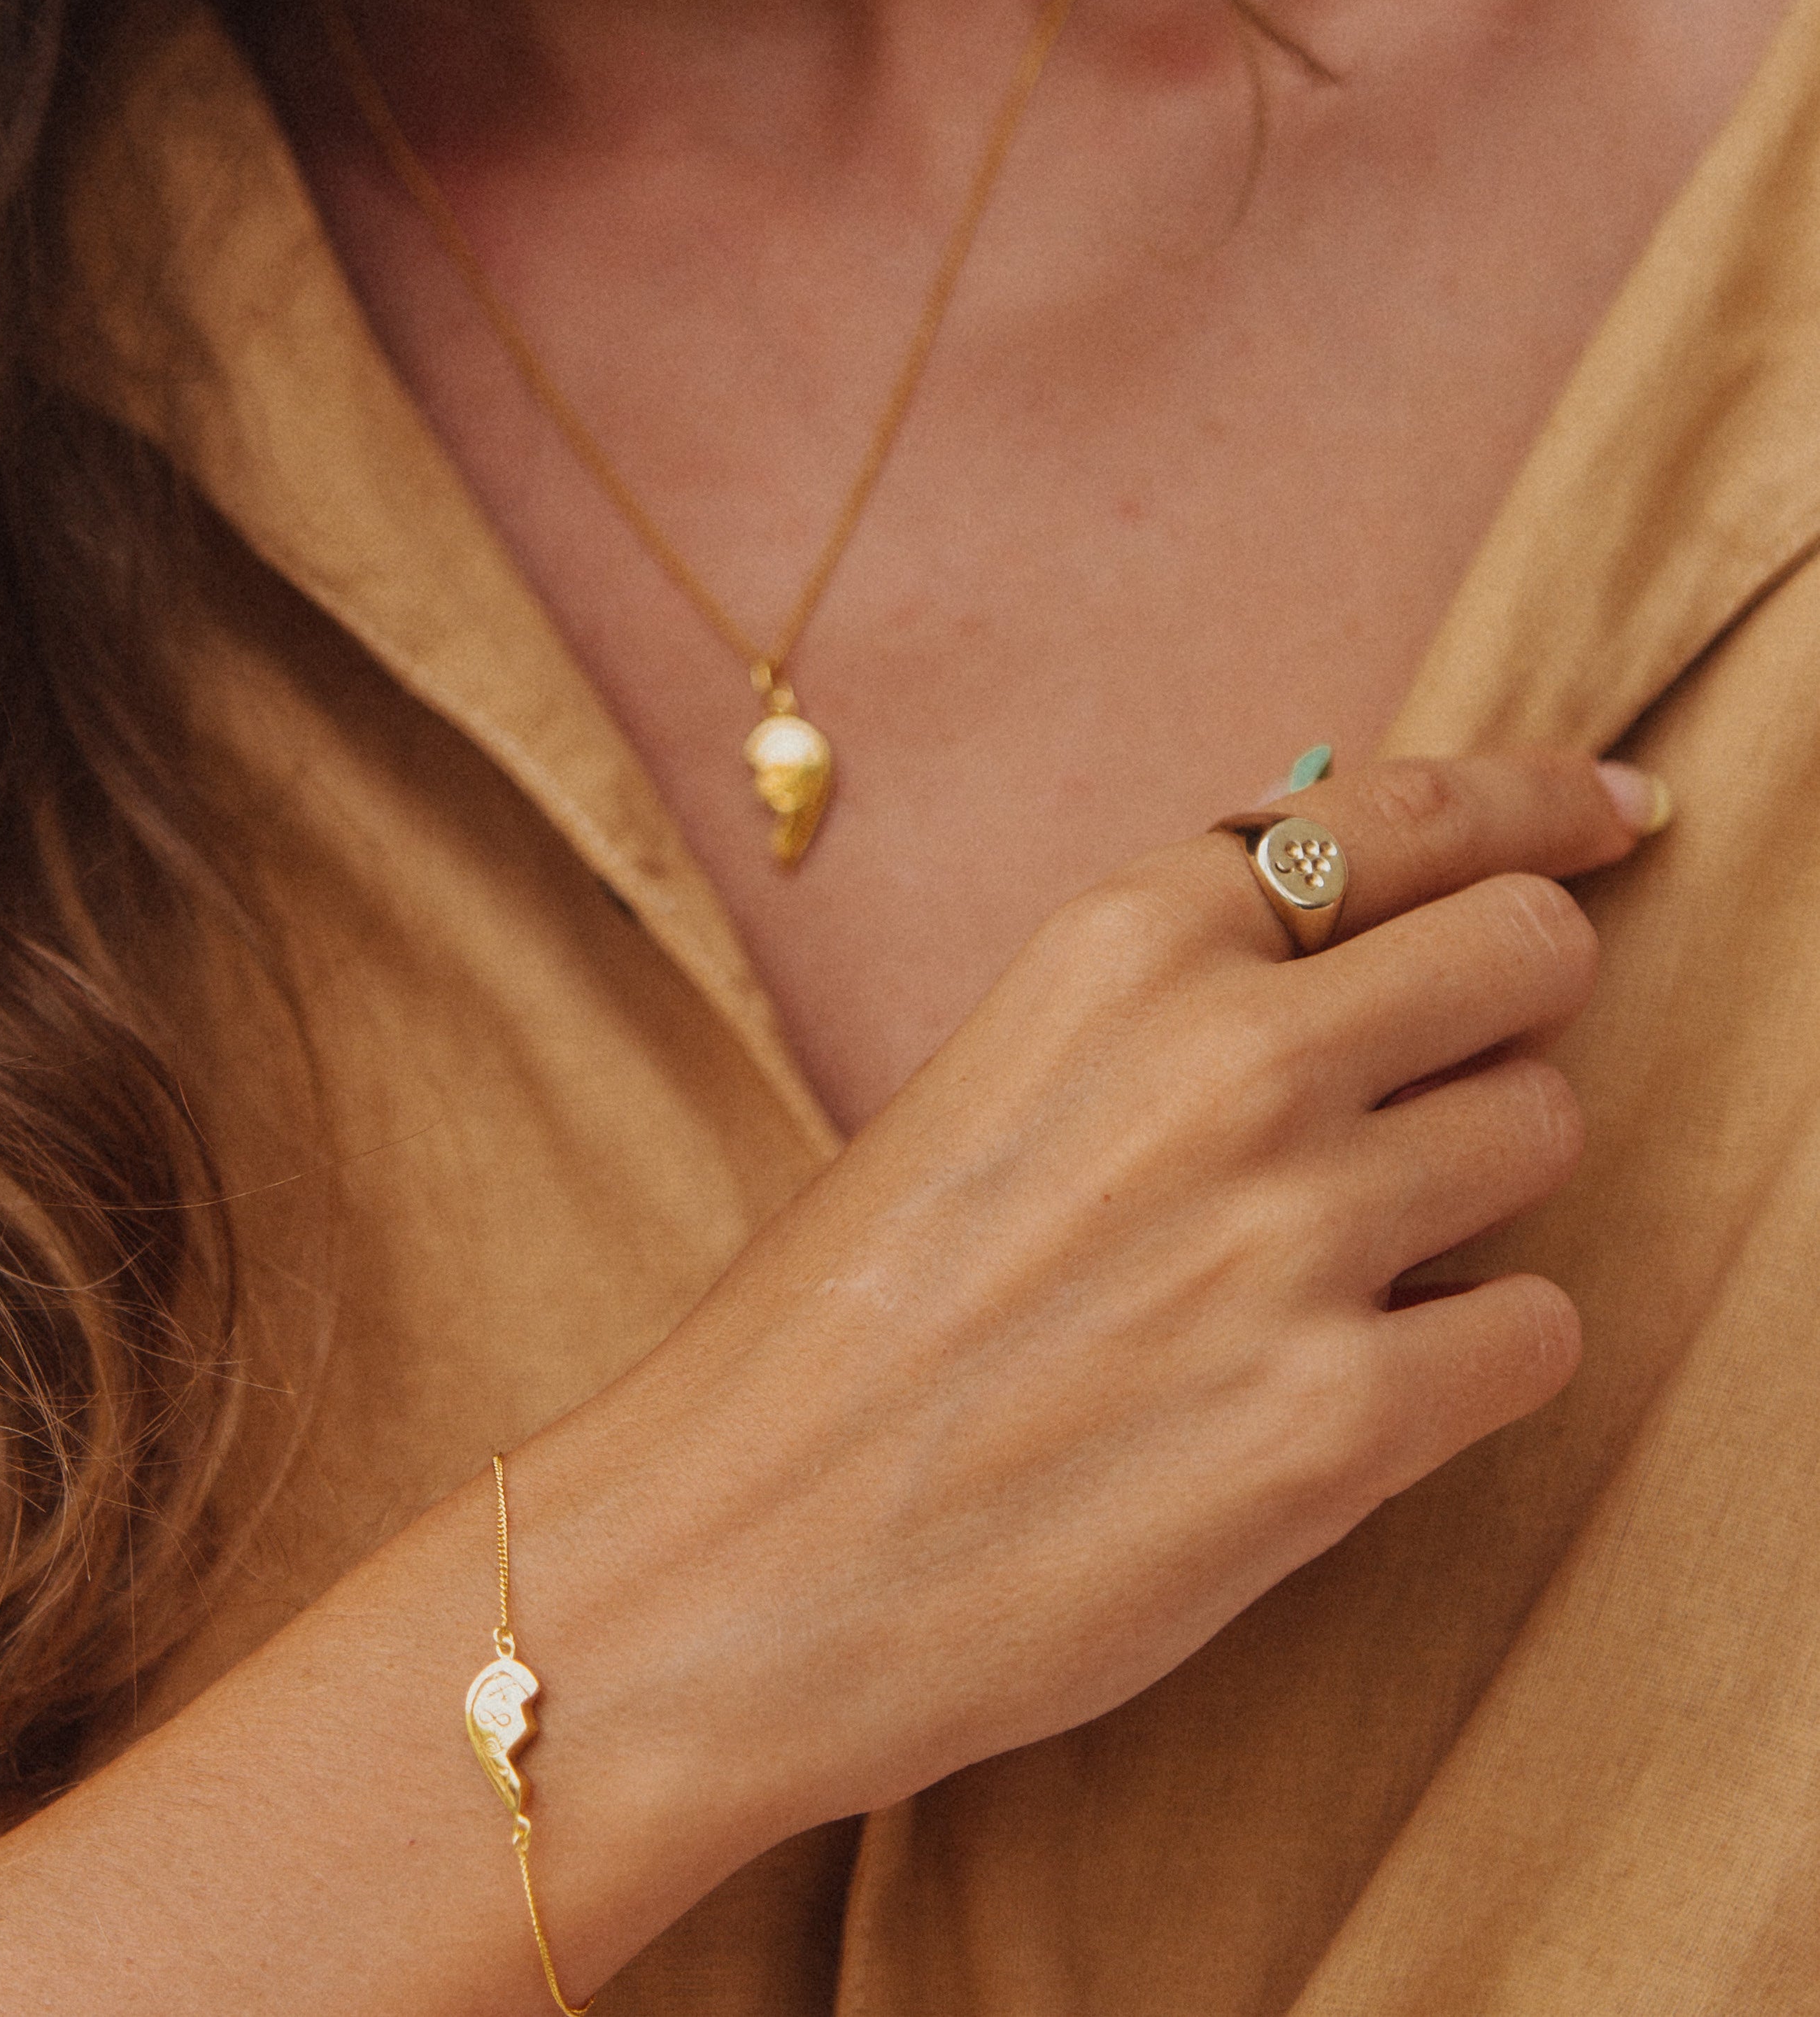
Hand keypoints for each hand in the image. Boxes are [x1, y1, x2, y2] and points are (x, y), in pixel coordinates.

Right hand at [528, 750, 1649, 1859]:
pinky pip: (1538, 1329)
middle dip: (1514, 1003)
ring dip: (1473, 1188)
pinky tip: (1336, 1385)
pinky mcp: (1340, 1424)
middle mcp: (1228, 1059)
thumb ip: (1174, 999)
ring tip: (1328, 1261)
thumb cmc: (846, 1320)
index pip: (1410, 812)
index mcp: (1116, 947)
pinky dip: (1468, 1355)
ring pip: (1546, 1131)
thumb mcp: (993, 1082)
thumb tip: (1374, 946)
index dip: (1545, 801)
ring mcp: (1292, 1237)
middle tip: (1446, 1072)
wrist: (739, 1554)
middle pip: (1531, 948)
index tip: (1617, 814)